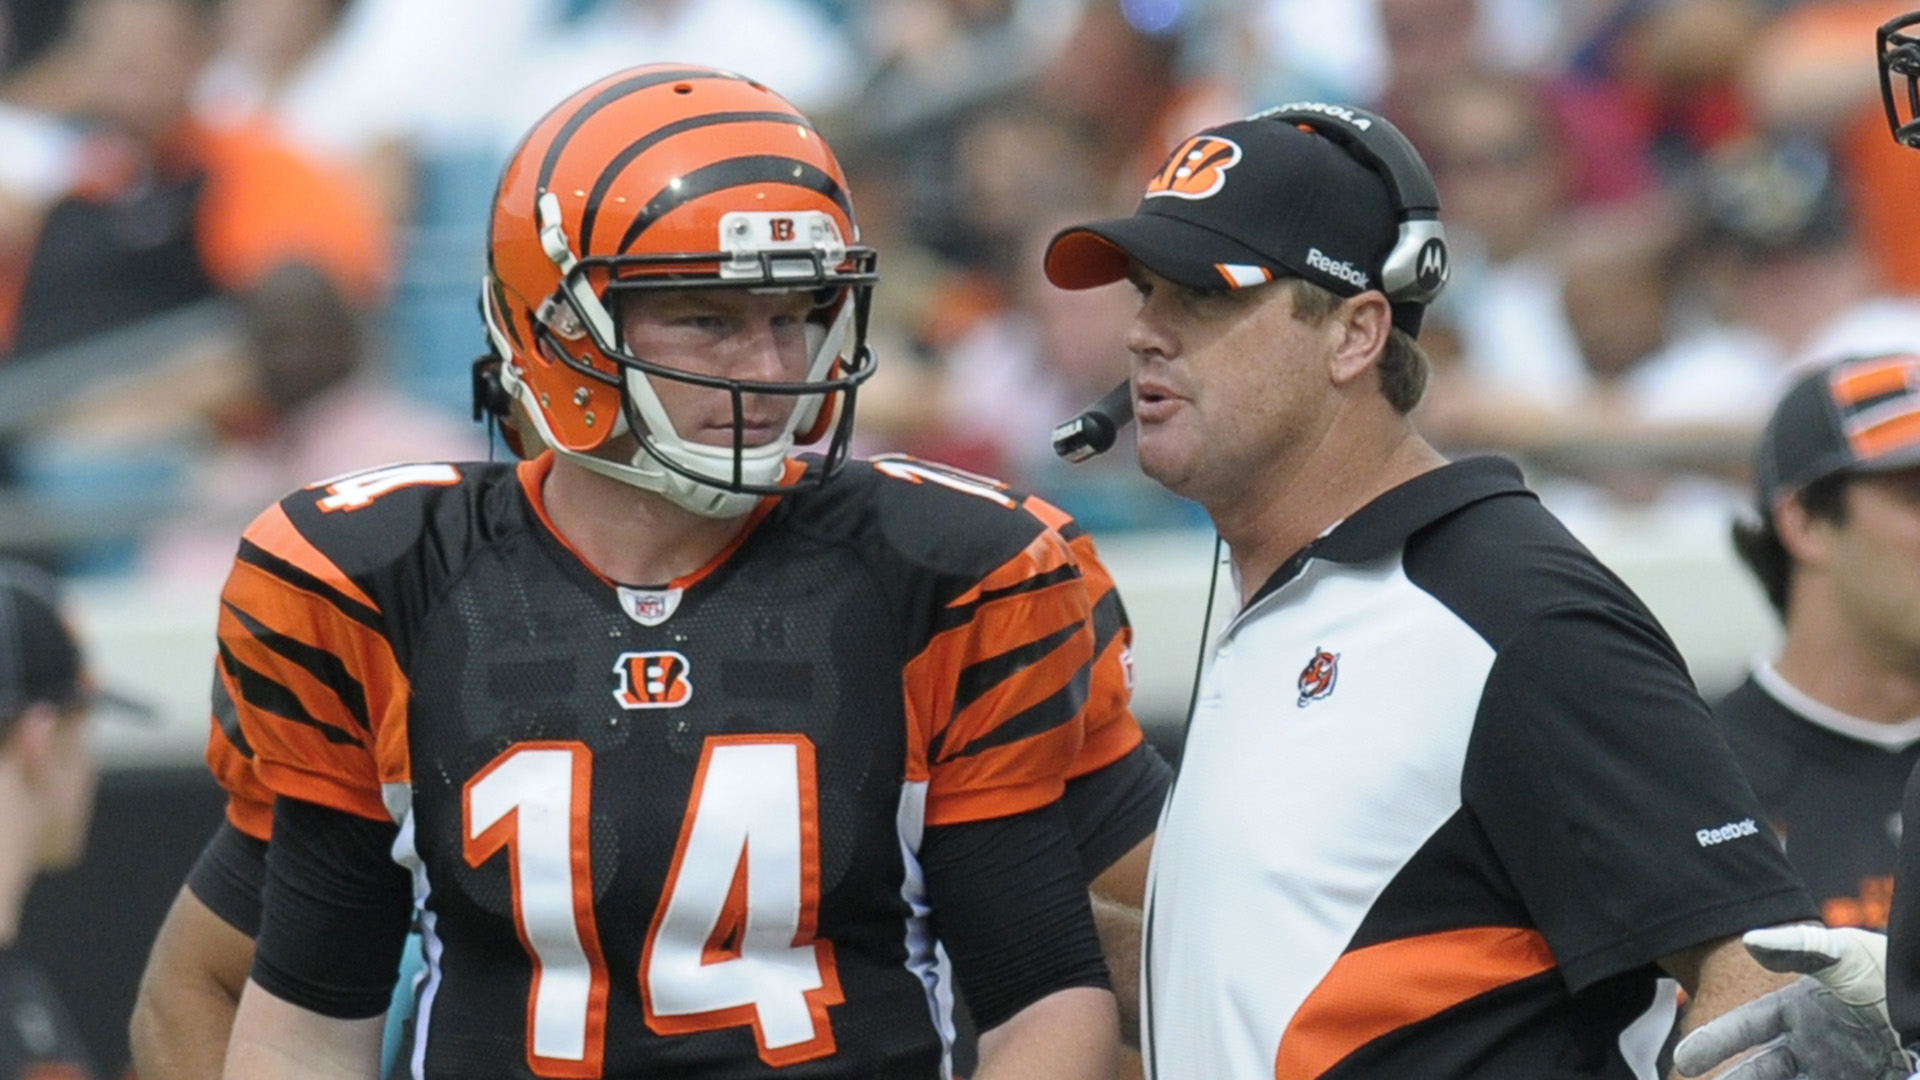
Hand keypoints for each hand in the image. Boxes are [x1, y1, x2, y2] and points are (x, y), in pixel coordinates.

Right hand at [1672, 925, 1913, 1079]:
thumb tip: (1750, 940)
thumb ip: (1798, 948)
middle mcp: (1810, 1043)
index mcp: (1796, 1009)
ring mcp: (1834, 1067)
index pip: (1745, 1029)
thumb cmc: (1887, 972)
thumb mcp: (1844, 954)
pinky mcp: (1860, 1079)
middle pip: (1759, 1070)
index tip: (1682, 1062)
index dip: (1713, 1043)